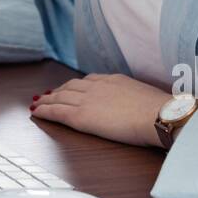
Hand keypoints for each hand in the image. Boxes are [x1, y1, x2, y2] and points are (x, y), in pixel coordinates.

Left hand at [30, 74, 173, 147]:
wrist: (159, 115)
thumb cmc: (161, 111)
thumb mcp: (147, 98)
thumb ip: (137, 100)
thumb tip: (144, 107)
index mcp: (114, 80)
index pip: (89, 81)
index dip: (76, 85)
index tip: (70, 88)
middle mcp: (98, 86)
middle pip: (70, 87)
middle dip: (57, 91)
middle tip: (47, 95)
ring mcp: (88, 100)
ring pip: (60, 98)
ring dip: (46, 100)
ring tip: (37, 103)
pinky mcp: (81, 117)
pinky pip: (57, 112)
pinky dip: (44, 111)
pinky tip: (36, 112)